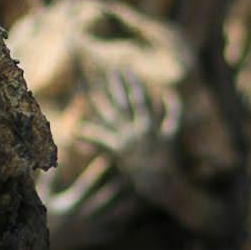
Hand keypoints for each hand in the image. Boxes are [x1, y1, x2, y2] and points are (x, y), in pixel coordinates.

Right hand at [43, 158, 136, 249]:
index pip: (86, 185)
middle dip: (116, 187)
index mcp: (70, 205)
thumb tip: (53, 162)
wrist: (43, 246)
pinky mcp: (92, 239)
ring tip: (138, 199)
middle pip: (104, 200)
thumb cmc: (44, 217)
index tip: (106, 159)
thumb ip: (50, 180)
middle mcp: (81, 217)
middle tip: (130, 175)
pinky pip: (111, 233)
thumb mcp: (43, 197)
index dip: (96, 171)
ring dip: (125, 208)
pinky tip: (132, 219)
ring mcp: (88, 229)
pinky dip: (122, 226)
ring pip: (111, 218)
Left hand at [75, 66, 184, 206]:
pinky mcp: (120, 152)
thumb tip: (170, 93)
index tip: (125, 68)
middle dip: (116, 85)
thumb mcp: (173, 132)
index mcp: (151, 123)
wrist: (165, 181)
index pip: (140, 97)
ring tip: (90, 92)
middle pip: (124, 103)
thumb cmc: (170, 158)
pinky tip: (76, 130)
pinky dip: (89, 135)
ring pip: (113, 117)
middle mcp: (139, 128)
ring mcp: (129, 139)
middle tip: (106, 71)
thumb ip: (174, 112)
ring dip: (101, 104)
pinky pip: (102, 141)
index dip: (132, 82)